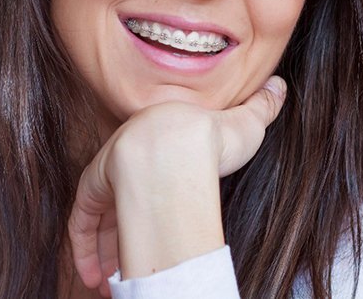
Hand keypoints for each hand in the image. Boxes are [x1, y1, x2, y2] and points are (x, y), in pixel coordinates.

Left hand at [68, 75, 287, 295]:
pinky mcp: (94, 188)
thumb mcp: (245, 123)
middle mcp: (130, 153)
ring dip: (105, 252)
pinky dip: (85, 252)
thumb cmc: (215, 135)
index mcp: (160, 135)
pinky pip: (81, 223)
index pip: (151, 170)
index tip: (159, 226)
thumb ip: (261, 106)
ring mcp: (110, 171)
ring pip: (101, 217)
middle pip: (125, 198)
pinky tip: (96, 278)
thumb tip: (281, 84)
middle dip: (127, 234)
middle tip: (133, 264)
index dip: (152, 200)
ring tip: (113, 283)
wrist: (182, 140)